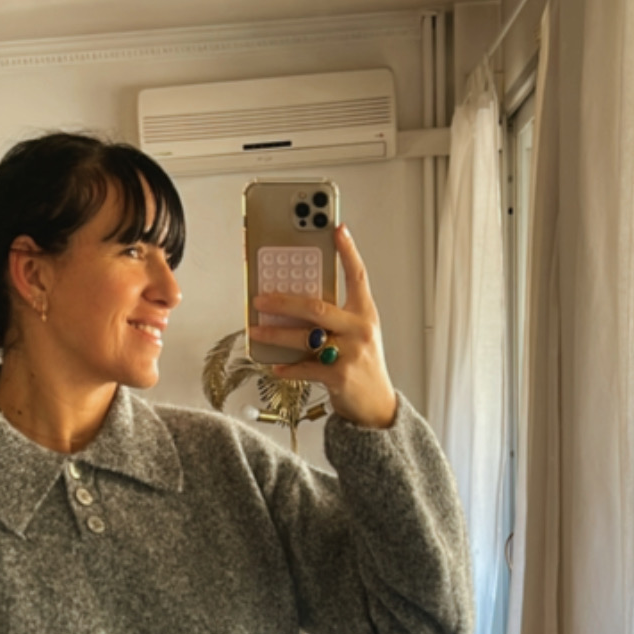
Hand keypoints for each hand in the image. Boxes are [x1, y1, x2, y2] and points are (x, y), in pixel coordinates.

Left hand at [254, 224, 397, 430]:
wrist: (376, 405)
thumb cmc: (363, 365)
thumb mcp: (359, 334)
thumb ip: (337, 317)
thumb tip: (296, 303)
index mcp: (365, 314)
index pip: (358, 276)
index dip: (348, 251)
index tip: (336, 228)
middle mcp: (359, 330)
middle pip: (317, 306)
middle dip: (284, 301)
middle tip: (260, 298)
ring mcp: (350, 353)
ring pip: (305, 337)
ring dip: (276, 334)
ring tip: (257, 330)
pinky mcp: (339, 376)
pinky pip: (305, 367)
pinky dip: (287, 368)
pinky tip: (275, 366)